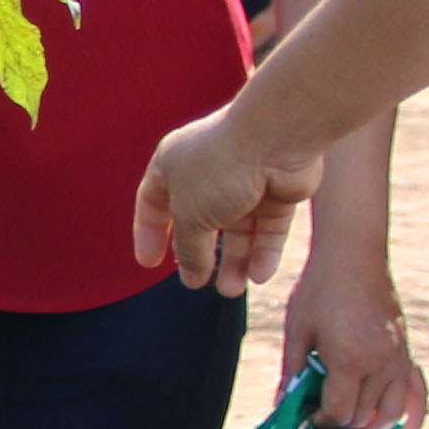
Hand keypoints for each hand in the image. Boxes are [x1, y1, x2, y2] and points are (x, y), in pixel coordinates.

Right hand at [136, 97, 329, 290]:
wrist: (277, 138)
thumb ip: (188, 250)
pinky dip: (264, 252)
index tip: (149, 262)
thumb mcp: (190, 217)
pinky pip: (269, 228)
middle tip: (198, 283)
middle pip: (200, 221)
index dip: (150, 233)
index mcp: (173, 164)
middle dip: (200, 254)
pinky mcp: (279, 191)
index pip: (153, 201)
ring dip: (236, 262)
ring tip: (232, 290)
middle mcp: (208, 171)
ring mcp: (246, 181)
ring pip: (239, 230)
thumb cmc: (221, 168)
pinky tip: (259, 276)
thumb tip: (192, 276)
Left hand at [276, 243, 422, 428]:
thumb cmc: (320, 288)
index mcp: (350, 360)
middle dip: (342, 426)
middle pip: (364, 416)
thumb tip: (283, 405)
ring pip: (391, 411)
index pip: (340, 412)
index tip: (308, 419)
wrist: (354, 254)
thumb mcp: (297, 330)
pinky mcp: (407, 351)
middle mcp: (380, 364)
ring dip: (371, 426)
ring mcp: (398, 358)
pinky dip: (413, 416)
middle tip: (324, 423)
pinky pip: (417, 391)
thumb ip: (292, 370)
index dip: (321, 422)